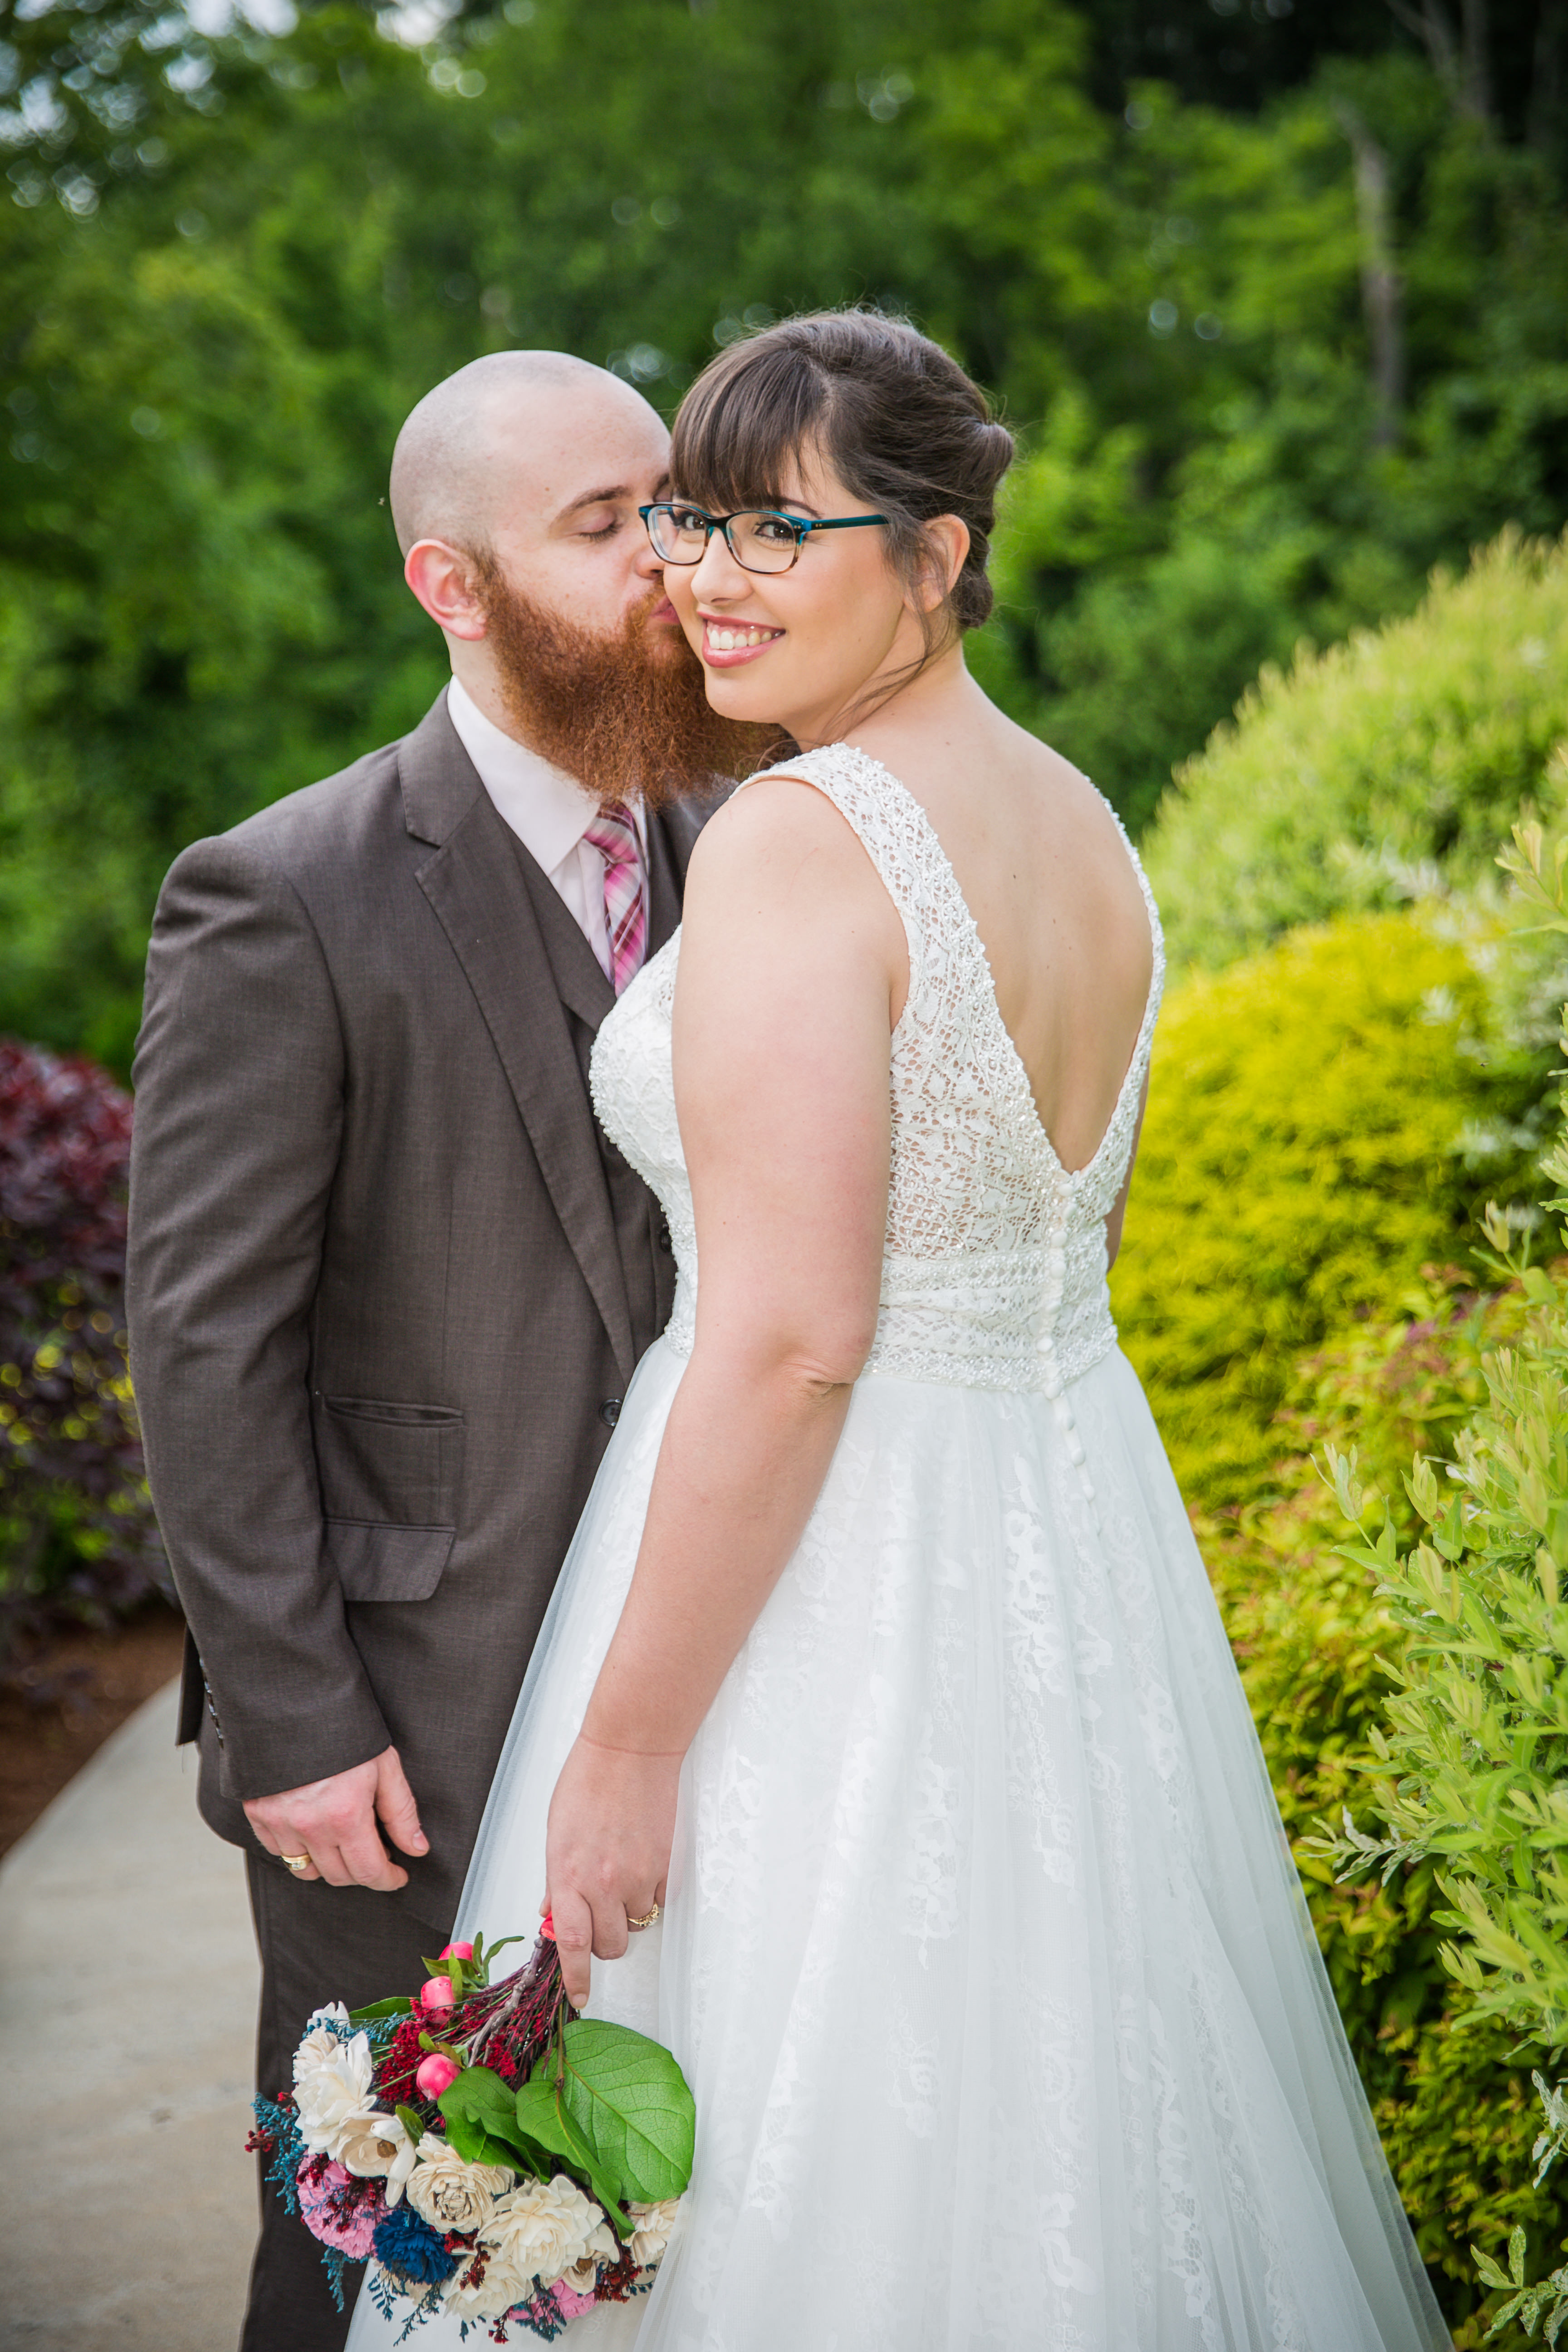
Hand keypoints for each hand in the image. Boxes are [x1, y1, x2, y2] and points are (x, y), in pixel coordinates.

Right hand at [244, 1746, 427, 1891]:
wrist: (296, 1702)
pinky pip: (279, 1852)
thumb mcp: (385, 1766)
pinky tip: (314, 1833)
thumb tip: (416, 1847)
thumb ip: (401, 1812)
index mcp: (345, 1815)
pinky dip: (298, 1851)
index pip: (368, 1872)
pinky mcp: (258, 1814)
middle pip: (339, 1876)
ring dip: (330, 1865)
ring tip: (344, 1844)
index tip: (397, 1875)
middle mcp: (309, 1826)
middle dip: (362, 1871)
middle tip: (375, 1853)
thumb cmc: (344, 1730)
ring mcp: (280, 1822)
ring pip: (307, 1871)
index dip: (388, 1879)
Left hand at [545, 1734, 680, 2006]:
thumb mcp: (557, 1833)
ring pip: (637, 1923)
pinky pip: (659, 1899)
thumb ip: (557, 1880)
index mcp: (567, 1874)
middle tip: (599, 1915)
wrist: (631, 1750)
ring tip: (622, 1874)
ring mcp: (637, 1875)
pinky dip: (651, 1892)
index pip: (570, 1944)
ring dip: (629, 1912)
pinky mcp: (665, 1865)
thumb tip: (553, 1914)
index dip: (575, 1979)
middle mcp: (603, 1882)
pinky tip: (641, 1861)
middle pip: (610, 1945)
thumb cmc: (588, 1782)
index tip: (579, 1998)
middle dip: (605, 1940)